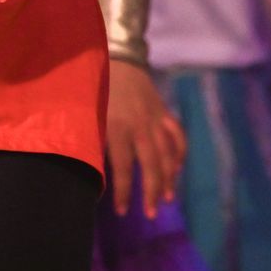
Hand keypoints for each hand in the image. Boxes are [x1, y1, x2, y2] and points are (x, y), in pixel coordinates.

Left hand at [104, 59, 185, 217]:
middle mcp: (140, 126)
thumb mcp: (89, 112)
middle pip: (151, 165)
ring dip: (170, 178)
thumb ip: (93, 139)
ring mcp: (156, 119)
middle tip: (153, 214)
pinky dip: (180, 153)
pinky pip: (178, 136)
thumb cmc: (97, 86)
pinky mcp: (165, 112)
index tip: (122, 211)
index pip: (124, 167)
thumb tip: (90, 169)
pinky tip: (178, 168)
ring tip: (168, 198)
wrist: (118, 57)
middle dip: (152, 192)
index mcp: (118, 127)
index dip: (124, 191)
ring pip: (168, 154)